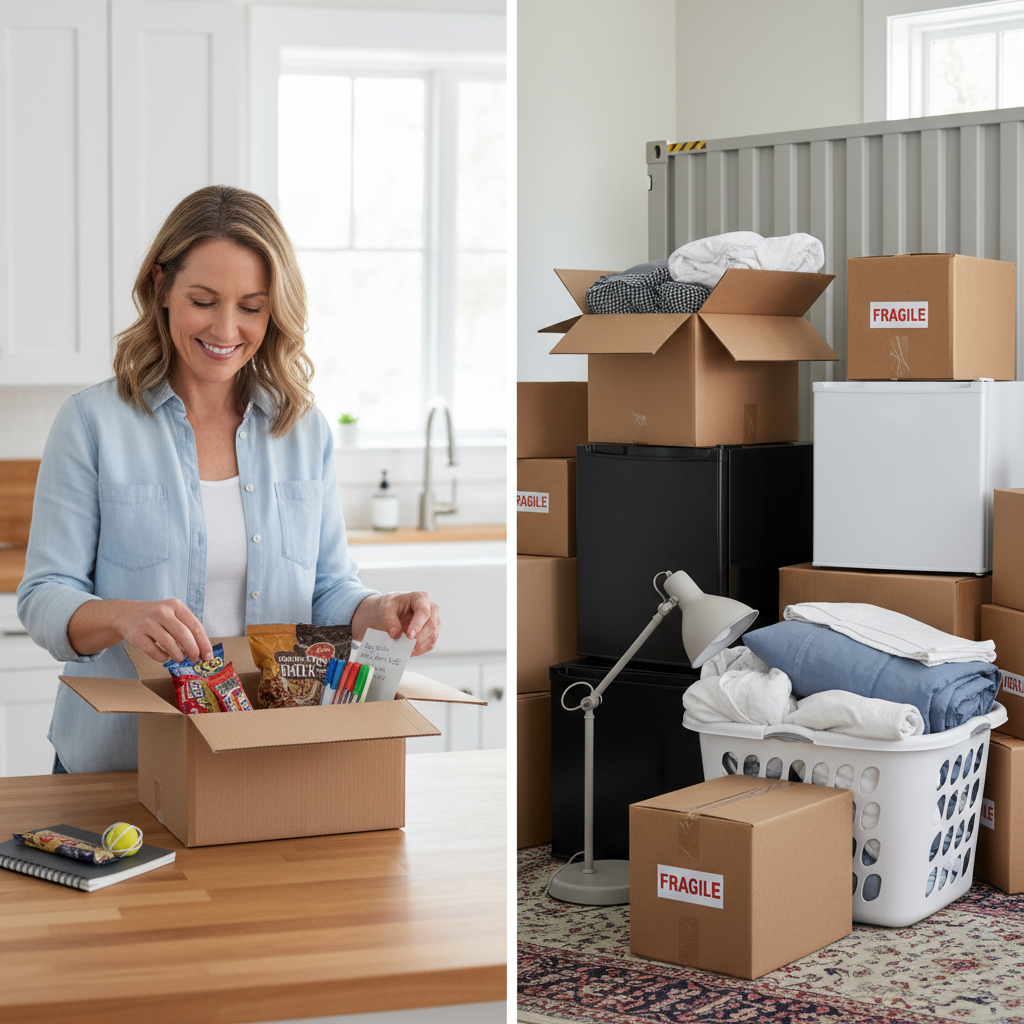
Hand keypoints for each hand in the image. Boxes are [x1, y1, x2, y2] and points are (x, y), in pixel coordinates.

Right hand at [68, 598, 213, 664]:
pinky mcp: (136, 635)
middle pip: (183, 634)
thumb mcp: (172, 614)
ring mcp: (148, 622)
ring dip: (178, 655)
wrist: (126, 614)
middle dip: (192, 650)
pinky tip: (164, 656)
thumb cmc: (157, 617)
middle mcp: (162, 612)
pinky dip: (162, 657)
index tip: (208, 656)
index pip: (195, 626)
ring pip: (169, 643)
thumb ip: (186, 628)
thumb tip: (202, 651)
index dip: (204, 643)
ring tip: (180, 658)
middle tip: (194, 659)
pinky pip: (153, 650)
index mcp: (176, 605)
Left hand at [353, 591, 440, 656]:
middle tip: (406, 647)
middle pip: (431, 625)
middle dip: (419, 638)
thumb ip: (389, 620)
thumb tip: (395, 634)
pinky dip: (421, 649)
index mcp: (421, 597)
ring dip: (420, 646)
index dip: (417, 625)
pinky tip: (410, 651)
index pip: (423, 612)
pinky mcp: (433, 632)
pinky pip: (431, 643)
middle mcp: (432, 608)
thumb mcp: (386, 608)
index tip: (409, 636)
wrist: (395, 610)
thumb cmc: (393, 605)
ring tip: (406, 651)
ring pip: (433, 635)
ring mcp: (435, 621)